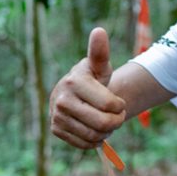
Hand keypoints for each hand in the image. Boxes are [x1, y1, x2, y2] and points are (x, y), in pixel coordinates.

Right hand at [50, 27, 126, 148]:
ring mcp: (56, 116)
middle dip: (116, 122)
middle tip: (116, 116)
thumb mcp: (99, 66)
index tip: (118, 103)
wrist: (74, 94)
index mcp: (74, 82)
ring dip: (106, 132)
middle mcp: (62, 99)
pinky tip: (94, 130)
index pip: (110, 105)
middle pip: (103, 123)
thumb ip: (100, 52)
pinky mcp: (56, 130)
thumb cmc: (93, 78)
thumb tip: (99, 30)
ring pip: (94, 136)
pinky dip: (94, 141)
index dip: (120, 107)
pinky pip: (84, 144)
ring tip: (104, 122)